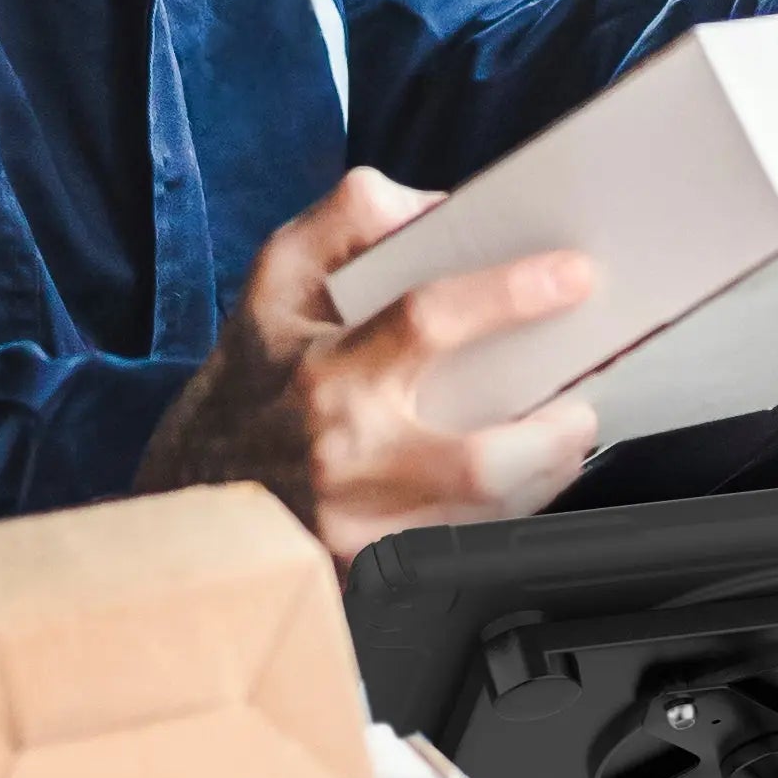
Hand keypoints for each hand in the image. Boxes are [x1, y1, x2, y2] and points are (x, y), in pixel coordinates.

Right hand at [136, 166, 600, 566]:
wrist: (196, 472)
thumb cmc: (255, 367)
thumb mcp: (281, 270)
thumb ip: (352, 217)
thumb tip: (440, 207)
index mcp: (326, 368)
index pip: (429, 319)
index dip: (511, 294)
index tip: (575, 275)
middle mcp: (344, 452)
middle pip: (479, 460)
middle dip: (554, 433)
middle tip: (582, 404)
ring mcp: (356, 524)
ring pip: (485, 517)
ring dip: (544, 478)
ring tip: (562, 439)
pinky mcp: (368, 570)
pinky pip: (464, 549)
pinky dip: (506, 515)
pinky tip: (520, 483)